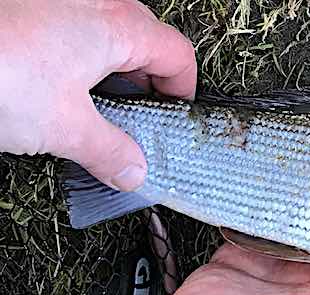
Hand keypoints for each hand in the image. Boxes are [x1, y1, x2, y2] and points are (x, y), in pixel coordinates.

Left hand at [0, 0, 195, 190]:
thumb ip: (109, 152)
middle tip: (134, 123)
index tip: (171, 120)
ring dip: (109, 76)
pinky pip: (73, 31)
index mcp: (119, 26)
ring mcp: (64, 2)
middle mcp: (97, 3)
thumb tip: (133, 169)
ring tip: (91, 112)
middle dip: (146, 87)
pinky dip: (77, 61)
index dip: (182, 93)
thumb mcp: (62, 126)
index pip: (179, 56)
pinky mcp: (33, 9)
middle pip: (147, 45)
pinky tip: (54, 90)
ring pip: (108, 38)